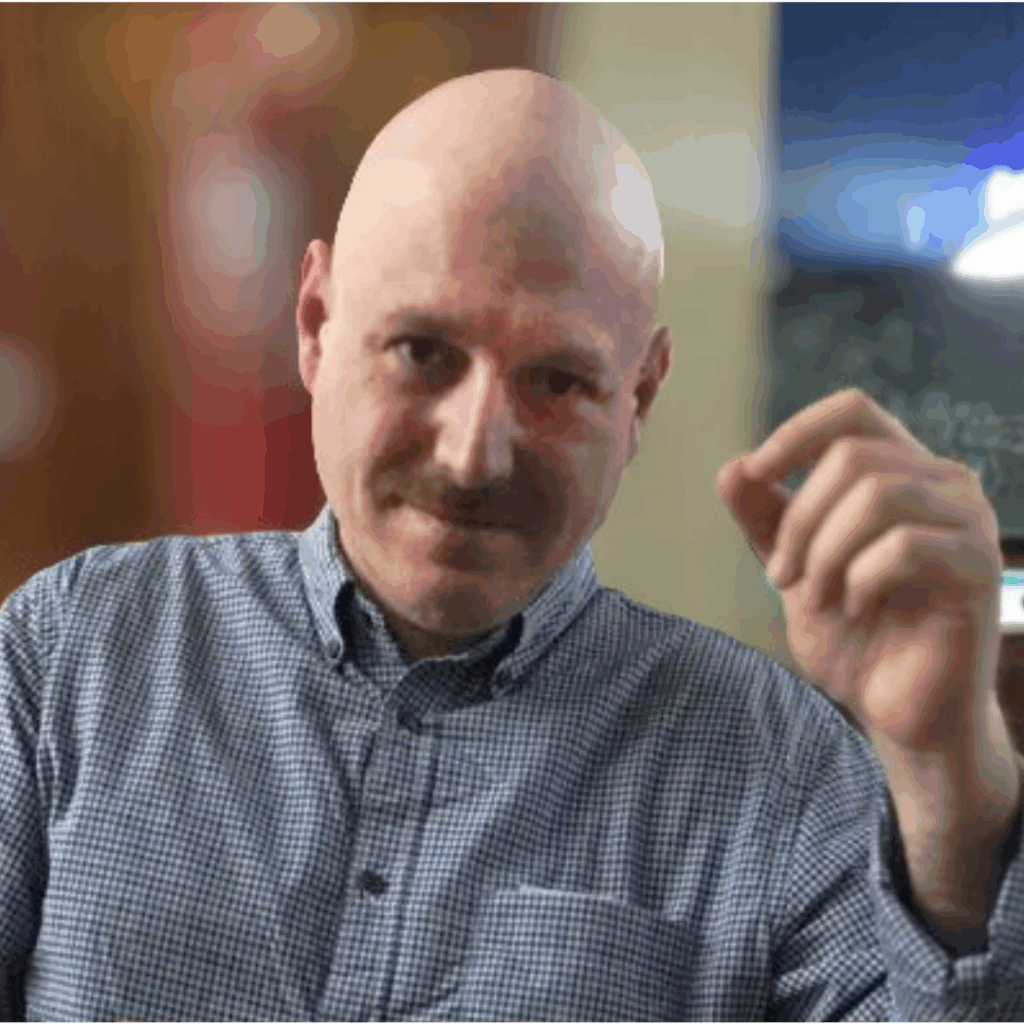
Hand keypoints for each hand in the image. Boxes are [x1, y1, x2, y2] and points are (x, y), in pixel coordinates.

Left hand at [716, 386, 1002, 751]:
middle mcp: (944, 484)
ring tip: (813, 597)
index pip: (853, 412)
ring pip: (877, 496)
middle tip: (779, 576)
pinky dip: (859, 578)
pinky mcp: (978, 568)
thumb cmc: (853, 633)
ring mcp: (968, 523)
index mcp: (902, 471)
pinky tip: (856, 608)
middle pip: (853, 457)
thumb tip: (731, 468)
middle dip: (800, 520)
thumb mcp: (792, 566)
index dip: (797, 433)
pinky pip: (903, 546)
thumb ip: (765, 517)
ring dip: (824, 552)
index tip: (754, 474)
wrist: (896, 709)